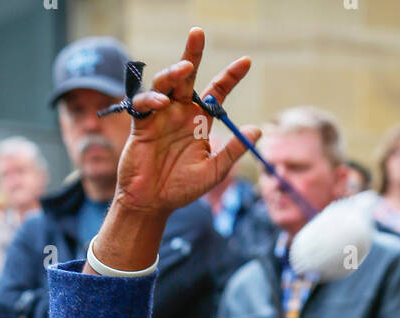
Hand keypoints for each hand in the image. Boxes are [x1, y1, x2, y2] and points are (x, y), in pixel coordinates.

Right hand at [108, 29, 258, 219]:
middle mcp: (180, 112)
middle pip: (188, 75)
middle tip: (199, 32)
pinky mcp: (142, 124)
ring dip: (173, 72)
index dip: (231, 76)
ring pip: (165, 83)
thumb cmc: (181, 189)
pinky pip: (144, 104)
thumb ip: (233, 151)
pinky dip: (151, 99)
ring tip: (184, 68)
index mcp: (199, 121)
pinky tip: (161, 103)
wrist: (152, 204)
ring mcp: (161, 116)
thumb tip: (257, 130)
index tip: (247, 62)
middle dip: (193, 52)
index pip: (217, 91)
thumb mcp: (213, 171)